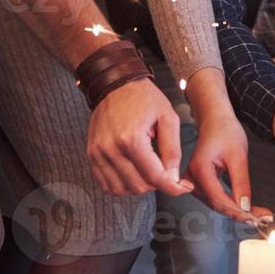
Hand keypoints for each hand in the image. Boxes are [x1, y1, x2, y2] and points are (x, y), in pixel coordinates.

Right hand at [87, 78, 193, 197]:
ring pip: (121, 190)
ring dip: (138, 185)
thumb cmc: (144, 98)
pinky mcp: (91, 155)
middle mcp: (111, 149)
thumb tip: (173, 178)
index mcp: (131, 139)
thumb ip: (172, 149)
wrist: (115, 84)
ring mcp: (98, 153)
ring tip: (147, 168)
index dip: (172, 186)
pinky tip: (132, 171)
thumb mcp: (168, 117)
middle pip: (138, 186)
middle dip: (156, 183)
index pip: (154, 177)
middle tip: (164, 169)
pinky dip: (121, 185)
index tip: (183, 187)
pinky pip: (105, 184)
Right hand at [187, 109, 273, 224]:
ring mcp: (194, 181)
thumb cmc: (225, 130)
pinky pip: (215, 198)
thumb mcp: (238, 155)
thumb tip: (245, 206)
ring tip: (258, 214)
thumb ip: (241, 182)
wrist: (216, 119)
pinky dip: (230, 203)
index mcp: (200, 169)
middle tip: (262, 218)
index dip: (238, 211)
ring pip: (216, 204)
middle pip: (217, 204)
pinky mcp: (200, 182)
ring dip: (236, 211)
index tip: (255, 217)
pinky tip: (245, 207)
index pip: (218, 199)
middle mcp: (193, 178)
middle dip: (240, 213)